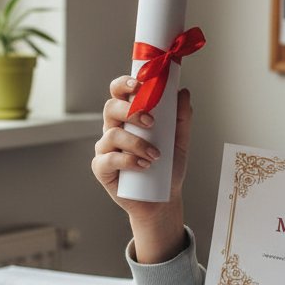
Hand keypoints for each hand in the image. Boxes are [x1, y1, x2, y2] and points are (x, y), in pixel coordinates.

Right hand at [91, 76, 192, 262]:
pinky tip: (144, 166)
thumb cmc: (166, 169)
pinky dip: (128, 160)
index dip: (125, 84)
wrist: (161, 200)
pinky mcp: (102, 168)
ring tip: (155, 155)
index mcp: (128, 118)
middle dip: (131, 111)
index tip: (140, 84)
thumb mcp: (179, 142)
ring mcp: (105, 149)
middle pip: (111, 107)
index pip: (119, 93)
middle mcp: (114, 129)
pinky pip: (109, 159)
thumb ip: (181, 118)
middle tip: (152, 122)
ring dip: (136, 142)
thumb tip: (183, 92)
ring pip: (112, 134)